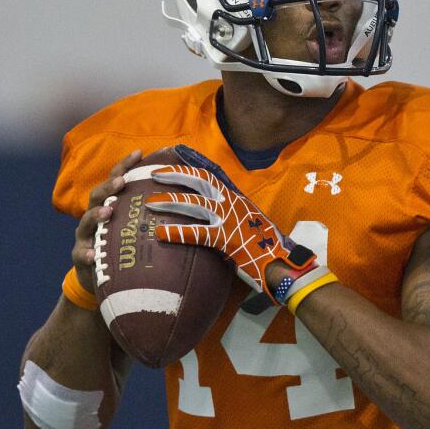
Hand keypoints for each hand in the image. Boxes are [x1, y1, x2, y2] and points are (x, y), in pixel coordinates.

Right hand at [70, 150, 142, 293]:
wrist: (102, 276)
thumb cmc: (124, 246)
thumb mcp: (136, 226)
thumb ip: (152, 211)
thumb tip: (186, 197)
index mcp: (110, 205)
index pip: (116, 180)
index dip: (125, 166)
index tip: (139, 153)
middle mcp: (95, 217)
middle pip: (97, 196)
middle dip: (108, 187)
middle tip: (121, 182)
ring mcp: (85, 236)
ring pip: (85, 222)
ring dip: (96, 216)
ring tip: (107, 212)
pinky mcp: (81, 257)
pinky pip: (81, 254)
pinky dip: (86, 253)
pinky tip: (92, 254)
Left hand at [143, 149, 316, 302]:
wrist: (280, 262)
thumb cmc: (264, 246)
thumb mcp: (247, 224)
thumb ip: (228, 218)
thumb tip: (210, 220)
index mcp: (236, 199)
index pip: (209, 177)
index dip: (188, 170)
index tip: (170, 166)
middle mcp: (232, 203)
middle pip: (200, 180)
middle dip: (176, 174)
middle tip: (153, 175)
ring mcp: (229, 219)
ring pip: (195, 203)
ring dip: (171, 201)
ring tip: (149, 203)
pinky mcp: (227, 238)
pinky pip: (197, 233)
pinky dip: (177, 232)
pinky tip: (160, 234)